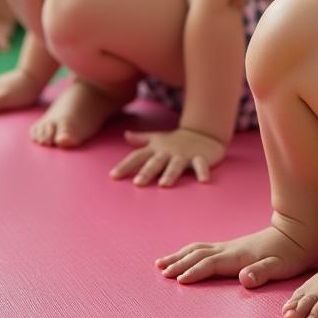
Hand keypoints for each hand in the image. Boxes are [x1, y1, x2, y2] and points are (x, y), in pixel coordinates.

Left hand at [110, 126, 226, 186]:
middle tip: (138, 183)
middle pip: (155, 162)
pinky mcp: (201, 157)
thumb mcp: (158, 138)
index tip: (113, 176)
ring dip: (170, 174)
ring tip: (164, 185)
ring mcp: (185, 154)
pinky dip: (203, 172)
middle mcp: (169, 152)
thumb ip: (141, 139)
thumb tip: (125, 135)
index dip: (125, 166)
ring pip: (176, 165)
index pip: (138, 157)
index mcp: (156, 149)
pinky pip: (201, 165)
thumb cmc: (177, 140)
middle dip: (147, 172)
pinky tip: (203, 182)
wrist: (204, 133)